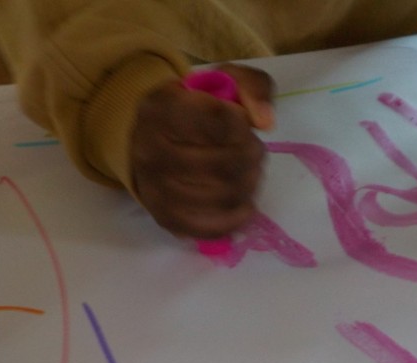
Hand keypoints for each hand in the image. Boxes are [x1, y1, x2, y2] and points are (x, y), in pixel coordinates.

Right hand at [131, 64, 274, 238]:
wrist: (154, 141)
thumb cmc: (195, 110)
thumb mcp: (222, 81)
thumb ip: (253, 87)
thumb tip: (266, 122)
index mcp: (162, 108)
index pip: (220, 120)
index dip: (242, 123)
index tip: (240, 121)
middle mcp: (150, 150)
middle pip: (227, 164)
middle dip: (252, 156)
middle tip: (251, 150)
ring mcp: (156, 189)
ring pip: (225, 196)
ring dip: (250, 183)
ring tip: (247, 171)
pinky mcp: (167, 219)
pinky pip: (214, 227)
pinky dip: (239, 216)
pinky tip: (243, 201)